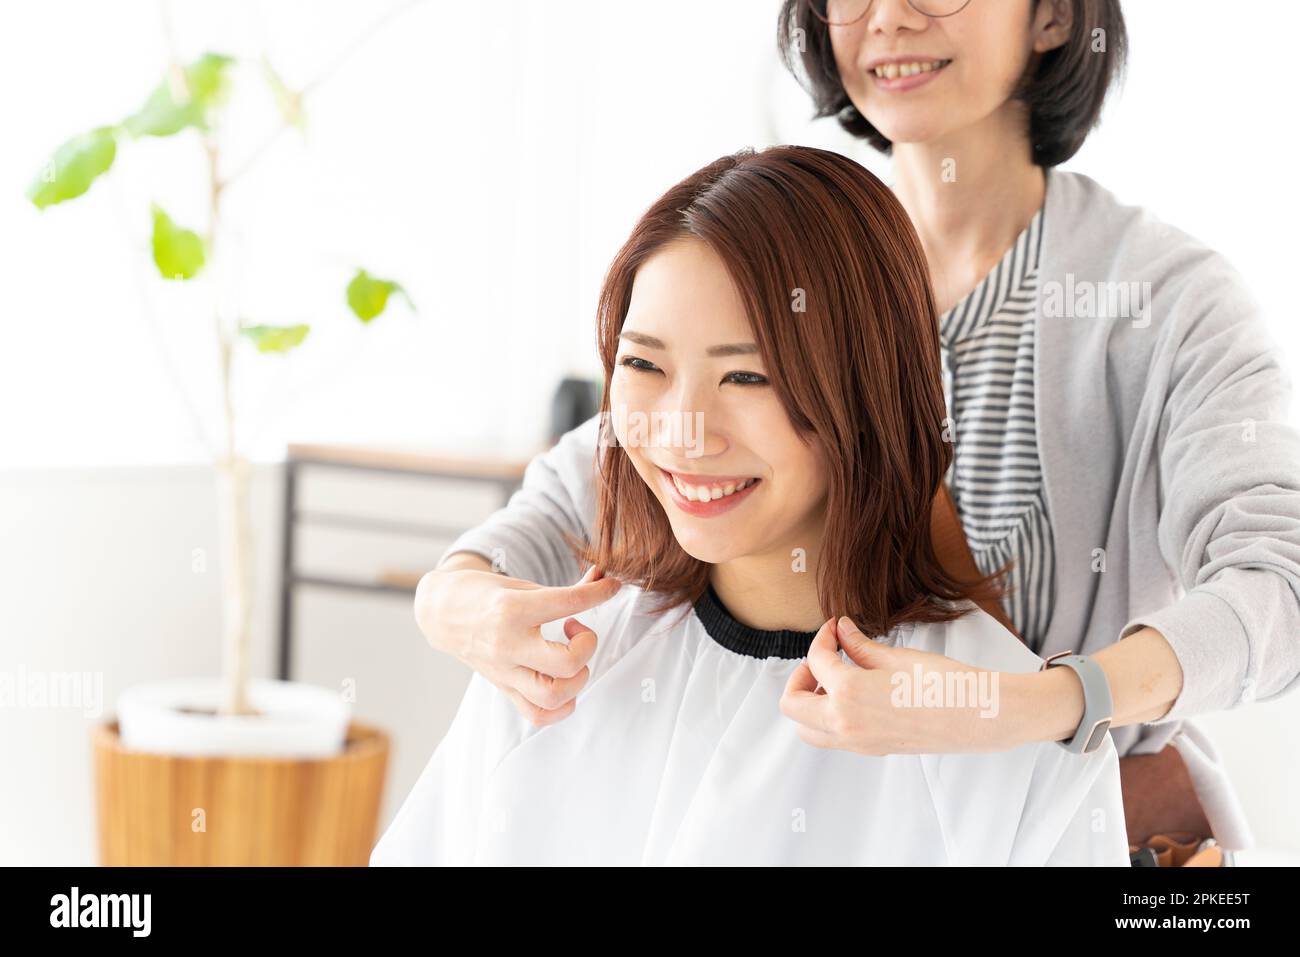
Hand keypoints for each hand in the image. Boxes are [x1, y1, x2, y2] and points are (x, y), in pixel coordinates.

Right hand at [415, 559, 621, 727]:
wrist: (442, 612)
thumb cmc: (484, 595)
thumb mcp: (523, 585)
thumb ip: (567, 589)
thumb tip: (605, 578)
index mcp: (512, 611)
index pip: (569, 603)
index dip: (600, 593)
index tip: (612, 587)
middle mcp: (508, 645)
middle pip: (566, 664)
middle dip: (587, 646)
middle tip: (577, 629)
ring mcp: (504, 672)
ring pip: (554, 697)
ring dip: (578, 679)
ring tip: (571, 658)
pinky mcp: (504, 688)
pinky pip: (538, 715)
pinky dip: (562, 705)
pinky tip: (565, 682)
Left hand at [779, 616, 1005, 754]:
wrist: (979, 716)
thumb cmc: (944, 684)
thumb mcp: (896, 657)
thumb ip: (860, 645)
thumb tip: (840, 630)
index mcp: (848, 695)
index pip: (815, 661)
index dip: (822, 637)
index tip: (835, 627)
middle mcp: (845, 724)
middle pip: (791, 705)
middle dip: (800, 676)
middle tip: (825, 657)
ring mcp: (857, 742)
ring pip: (807, 729)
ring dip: (810, 702)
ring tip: (837, 679)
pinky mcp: (872, 749)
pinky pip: (832, 737)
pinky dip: (829, 716)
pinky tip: (854, 694)